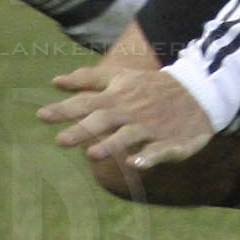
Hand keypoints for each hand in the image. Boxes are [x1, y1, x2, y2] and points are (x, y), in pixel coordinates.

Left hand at [39, 60, 214, 169]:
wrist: (198, 94)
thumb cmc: (151, 88)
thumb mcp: (122, 78)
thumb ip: (89, 79)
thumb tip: (55, 81)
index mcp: (118, 97)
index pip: (87, 102)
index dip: (65, 109)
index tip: (42, 115)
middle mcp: (132, 112)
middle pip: (104, 120)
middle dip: (83, 129)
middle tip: (60, 140)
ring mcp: (151, 127)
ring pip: (129, 136)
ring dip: (111, 144)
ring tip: (92, 153)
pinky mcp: (171, 141)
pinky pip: (158, 150)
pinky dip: (148, 156)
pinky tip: (135, 162)